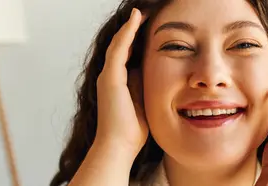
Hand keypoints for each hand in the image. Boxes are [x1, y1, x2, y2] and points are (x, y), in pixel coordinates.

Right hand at [96, 8, 147, 156]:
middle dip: (134, 29)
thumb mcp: (145, 102)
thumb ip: (147, 86)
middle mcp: (110, 76)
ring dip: (130, 25)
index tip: (152, 26)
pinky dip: (127, 32)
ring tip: (141, 11)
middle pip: (122, 45)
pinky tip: (136, 19)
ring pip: (119, 42)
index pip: (129, 54)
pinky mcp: (109, 77)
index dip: (138, 39)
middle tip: (146, 12)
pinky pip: (118, 48)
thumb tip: (159, 72)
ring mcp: (108, 76)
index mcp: (119, 82)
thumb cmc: (133, 131)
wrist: (119, 146)